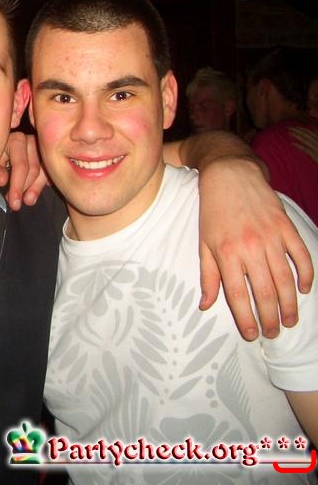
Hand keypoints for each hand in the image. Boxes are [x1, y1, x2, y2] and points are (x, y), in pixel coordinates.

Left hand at [0, 131, 48, 209]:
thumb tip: (3, 180)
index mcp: (16, 140)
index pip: (21, 165)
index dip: (18, 186)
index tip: (14, 203)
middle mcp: (30, 141)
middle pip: (34, 170)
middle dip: (25, 189)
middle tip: (16, 205)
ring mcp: (40, 148)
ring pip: (43, 172)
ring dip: (35, 189)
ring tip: (27, 201)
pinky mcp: (45, 156)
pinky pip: (48, 172)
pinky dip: (42, 183)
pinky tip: (36, 193)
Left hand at [197, 157, 313, 339]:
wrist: (230, 175)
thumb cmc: (213, 212)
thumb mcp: (204, 243)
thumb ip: (208, 275)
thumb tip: (206, 305)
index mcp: (226, 253)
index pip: (237, 294)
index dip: (245, 318)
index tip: (251, 335)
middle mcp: (249, 247)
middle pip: (264, 292)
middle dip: (270, 318)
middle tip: (274, 334)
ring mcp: (271, 237)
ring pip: (285, 279)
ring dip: (290, 304)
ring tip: (290, 320)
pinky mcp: (286, 227)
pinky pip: (301, 256)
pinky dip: (306, 275)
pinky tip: (305, 290)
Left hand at [289, 126, 317, 162]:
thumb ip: (317, 137)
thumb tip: (315, 129)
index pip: (310, 132)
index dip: (302, 129)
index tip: (293, 126)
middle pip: (308, 135)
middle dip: (298, 130)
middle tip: (288, 127)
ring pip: (306, 140)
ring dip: (297, 135)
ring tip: (289, 132)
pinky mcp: (316, 156)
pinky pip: (306, 149)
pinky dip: (299, 145)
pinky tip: (292, 143)